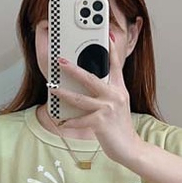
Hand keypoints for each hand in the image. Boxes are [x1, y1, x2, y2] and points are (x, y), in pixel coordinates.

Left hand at [53, 34, 142, 165]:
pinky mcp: (101, 122)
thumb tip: (91, 84)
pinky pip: (80, 120)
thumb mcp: (117, 105)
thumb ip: (108, 93)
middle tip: (61, 61)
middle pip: (91, 78)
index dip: (111, 49)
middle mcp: (115, 96)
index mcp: (119, 89)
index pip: (115, 65)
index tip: (107, 34)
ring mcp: (108, 109)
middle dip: (73, 69)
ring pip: (80, 98)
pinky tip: (61, 121)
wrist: (129, 147)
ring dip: (63, 93)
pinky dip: (69, 122)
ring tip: (52, 89)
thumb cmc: (119, 127)